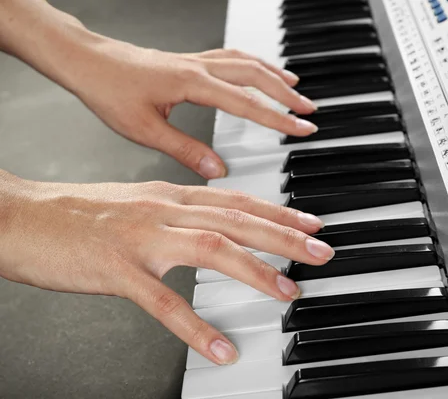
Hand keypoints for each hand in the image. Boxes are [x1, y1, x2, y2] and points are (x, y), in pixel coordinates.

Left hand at [0, 0, 318, 178]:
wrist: (87, 61)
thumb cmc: (109, 90)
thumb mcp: (146, 129)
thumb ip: (185, 150)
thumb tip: (217, 169)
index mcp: (193, 84)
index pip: (247, 104)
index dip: (278, 119)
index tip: (301, 129)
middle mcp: (199, 68)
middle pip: (256, 78)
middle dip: (287, 96)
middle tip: (309, 112)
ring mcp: (196, 60)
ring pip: (247, 63)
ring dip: (274, 76)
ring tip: (296, 89)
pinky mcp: (189, 60)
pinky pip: (232, 57)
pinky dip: (253, 64)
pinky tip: (258, 71)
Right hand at [0, 172, 334, 364]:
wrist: (23, 217)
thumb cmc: (79, 214)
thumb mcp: (138, 203)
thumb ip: (177, 212)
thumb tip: (210, 221)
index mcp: (170, 197)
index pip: (237, 200)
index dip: (278, 212)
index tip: (310, 223)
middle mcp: (164, 211)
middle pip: (237, 220)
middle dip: (286, 236)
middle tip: (321, 250)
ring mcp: (142, 239)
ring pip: (212, 249)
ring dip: (255, 271)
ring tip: (287, 291)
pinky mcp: (118, 271)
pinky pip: (164, 303)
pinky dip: (196, 327)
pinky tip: (221, 346)